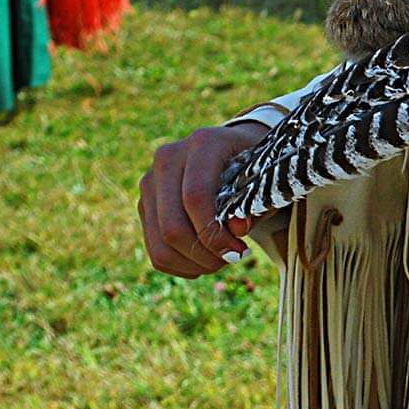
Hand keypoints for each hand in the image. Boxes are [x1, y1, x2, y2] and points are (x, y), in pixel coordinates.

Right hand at [139, 121, 267, 275]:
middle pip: (172, 225)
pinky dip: (181, 265)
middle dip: (205, 254)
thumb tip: (237, 231)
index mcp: (202, 143)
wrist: (233, 151)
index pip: (196, 197)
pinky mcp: (145, 203)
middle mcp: (168, 158)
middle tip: (233, 258)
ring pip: (160, 243)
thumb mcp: (263, 179)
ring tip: (221, 260)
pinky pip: (155, 250)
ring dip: (193, 264)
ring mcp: (151, 181)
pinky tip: (204, 260)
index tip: (239, 252)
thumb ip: (253, 204)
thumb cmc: (253, 166)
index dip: (214, 233)